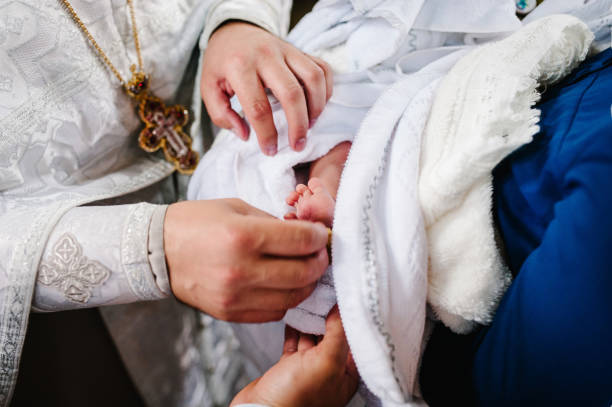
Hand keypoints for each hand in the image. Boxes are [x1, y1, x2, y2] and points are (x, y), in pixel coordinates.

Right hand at [164, 199, 328, 321]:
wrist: (157, 251)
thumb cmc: (197, 223)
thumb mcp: (237, 208)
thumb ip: (274, 222)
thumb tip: (307, 234)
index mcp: (244, 236)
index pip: (302, 241)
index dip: (320, 237)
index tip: (322, 234)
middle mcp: (241, 270)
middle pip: (304, 273)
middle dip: (320, 261)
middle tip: (321, 253)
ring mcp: (236, 296)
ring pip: (293, 298)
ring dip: (308, 283)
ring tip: (306, 269)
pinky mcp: (231, 313)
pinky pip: (274, 312)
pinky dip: (287, 299)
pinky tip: (284, 285)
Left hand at [201, 22, 332, 155]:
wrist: (233, 29)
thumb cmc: (222, 63)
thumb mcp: (208, 87)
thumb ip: (220, 114)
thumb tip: (245, 134)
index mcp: (239, 66)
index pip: (258, 108)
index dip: (266, 134)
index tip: (270, 150)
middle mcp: (266, 55)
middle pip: (291, 94)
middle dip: (298, 125)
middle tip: (297, 145)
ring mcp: (287, 50)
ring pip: (313, 79)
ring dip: (316, 108)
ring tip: (309, 126)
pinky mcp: (300, 50)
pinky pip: (322, 69)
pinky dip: (326, 90)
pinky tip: (317, 106)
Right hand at [231, 307, 358, 406]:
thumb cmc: (295, 398)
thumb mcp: (325, 362)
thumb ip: (338, 334)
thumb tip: (343, 308)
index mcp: (345, 376)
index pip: (353, 340)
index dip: (349, 319)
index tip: (346, 297)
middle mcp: (329, 372)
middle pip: (334, 336)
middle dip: (329, 316)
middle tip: (326, 293)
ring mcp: (308, 370)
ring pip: (313, 337)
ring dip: (311, 320)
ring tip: (309, 300)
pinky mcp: (289, 367)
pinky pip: (295, 342)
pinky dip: (294, 328)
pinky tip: (293, 315)